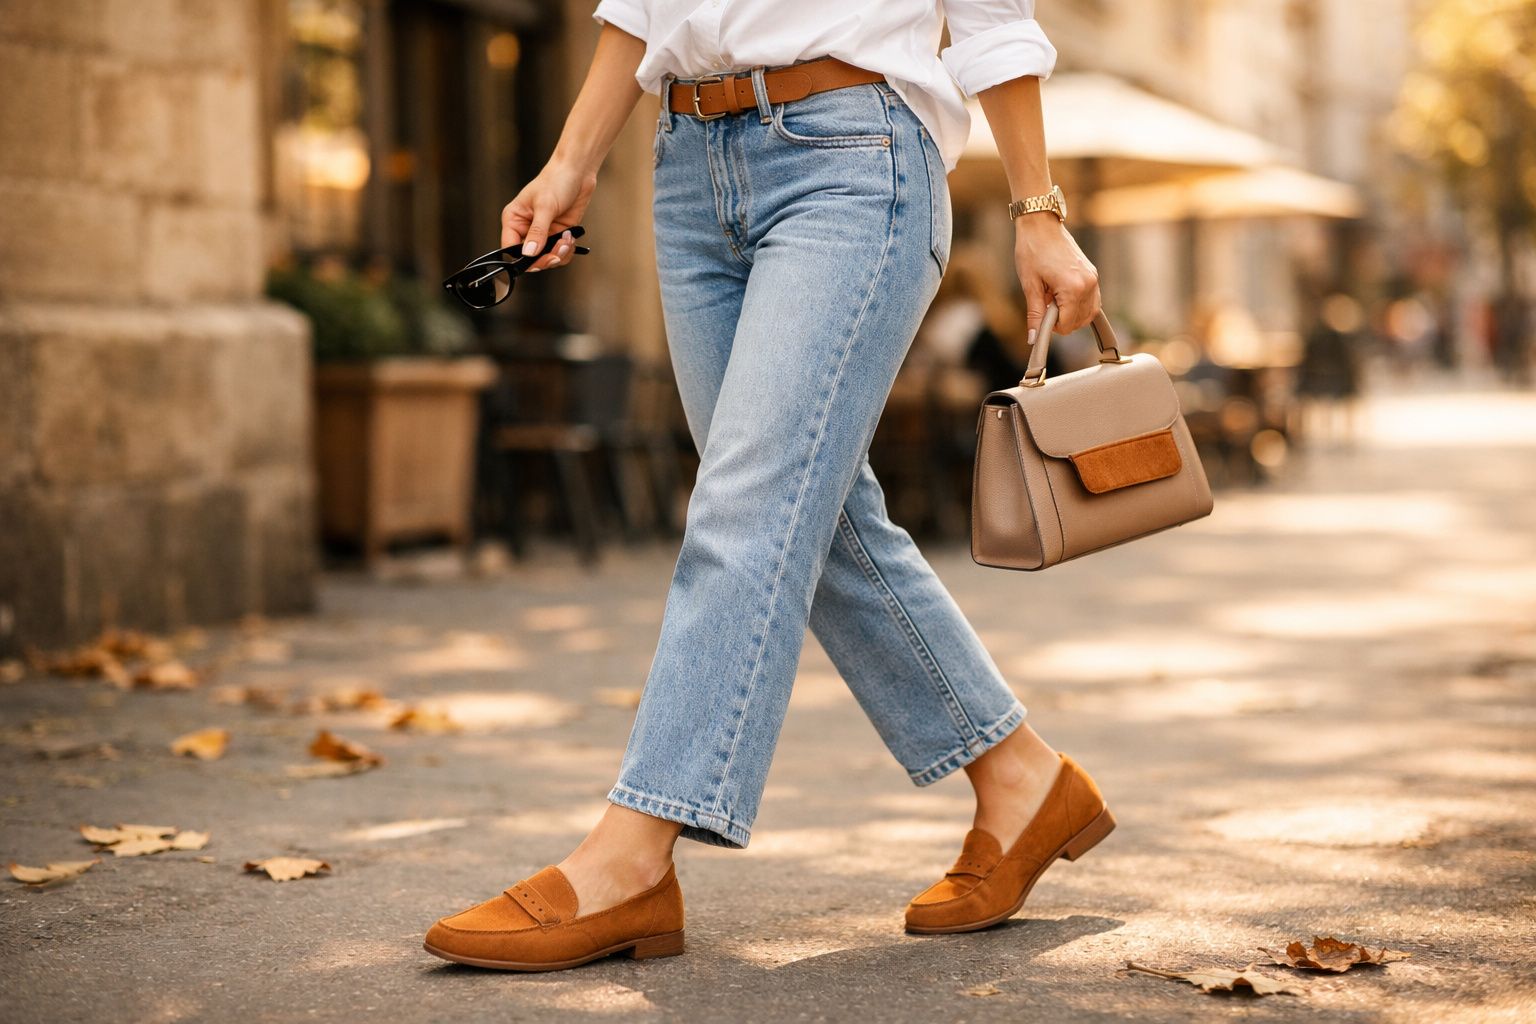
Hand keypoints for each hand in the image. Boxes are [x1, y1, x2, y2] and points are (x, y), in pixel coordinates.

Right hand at [500, 157, 596, 271]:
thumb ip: (537, 232)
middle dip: (545, 258)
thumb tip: (529, 253)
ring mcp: (543, 233)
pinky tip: (571, 236)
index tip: (538, 258)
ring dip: (559, 254)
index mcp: (514, 220)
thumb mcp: (545, 206)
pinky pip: (560, 253)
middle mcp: (526, 229)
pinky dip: (567, 250)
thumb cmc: (556, 181)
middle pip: (530, 258)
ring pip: (546, 258)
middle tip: (557, 252)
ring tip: (567, 240)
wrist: (577, 172)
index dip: (523, 258)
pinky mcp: (558, 234)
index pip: (510, 248)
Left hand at [1013, 214, 1100, 341]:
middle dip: (1062, 321)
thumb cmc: (1033, 250)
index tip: (1041, 315)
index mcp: (1073, 288)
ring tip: (1054, 300)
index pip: (1068, 325)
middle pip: (1080, 322)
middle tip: (1046, 306)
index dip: (1052, 327)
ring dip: (1072, 315)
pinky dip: (1080, 306)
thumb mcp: (1030, 285)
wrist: (1042, 225)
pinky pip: (1093, 301)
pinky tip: (1064, 297)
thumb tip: (1033, 339)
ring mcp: (1093, 278)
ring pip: (1089, 313)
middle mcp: (1088, 284)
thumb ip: (1034, 314)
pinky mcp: (1093, 274)